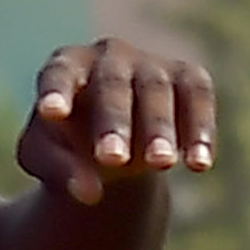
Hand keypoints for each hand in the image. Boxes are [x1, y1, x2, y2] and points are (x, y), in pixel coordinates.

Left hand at [14, 37, 216, 201]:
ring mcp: (151, 63)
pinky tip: (199, 164)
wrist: (112, 139)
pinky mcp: (189, 77)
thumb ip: (62, 171)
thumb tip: (90, 193)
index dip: (56, 92)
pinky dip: (200, 130)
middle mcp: (109, 56)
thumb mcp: (50, 158)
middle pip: (111, 86)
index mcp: (66, 67)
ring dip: (159, 128)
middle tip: (113, 160)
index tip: (51, 113)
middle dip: (114, 122)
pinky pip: (197, 98)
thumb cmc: (68, 143)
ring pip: (156, 91)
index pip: (58, 74)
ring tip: (161, 164)